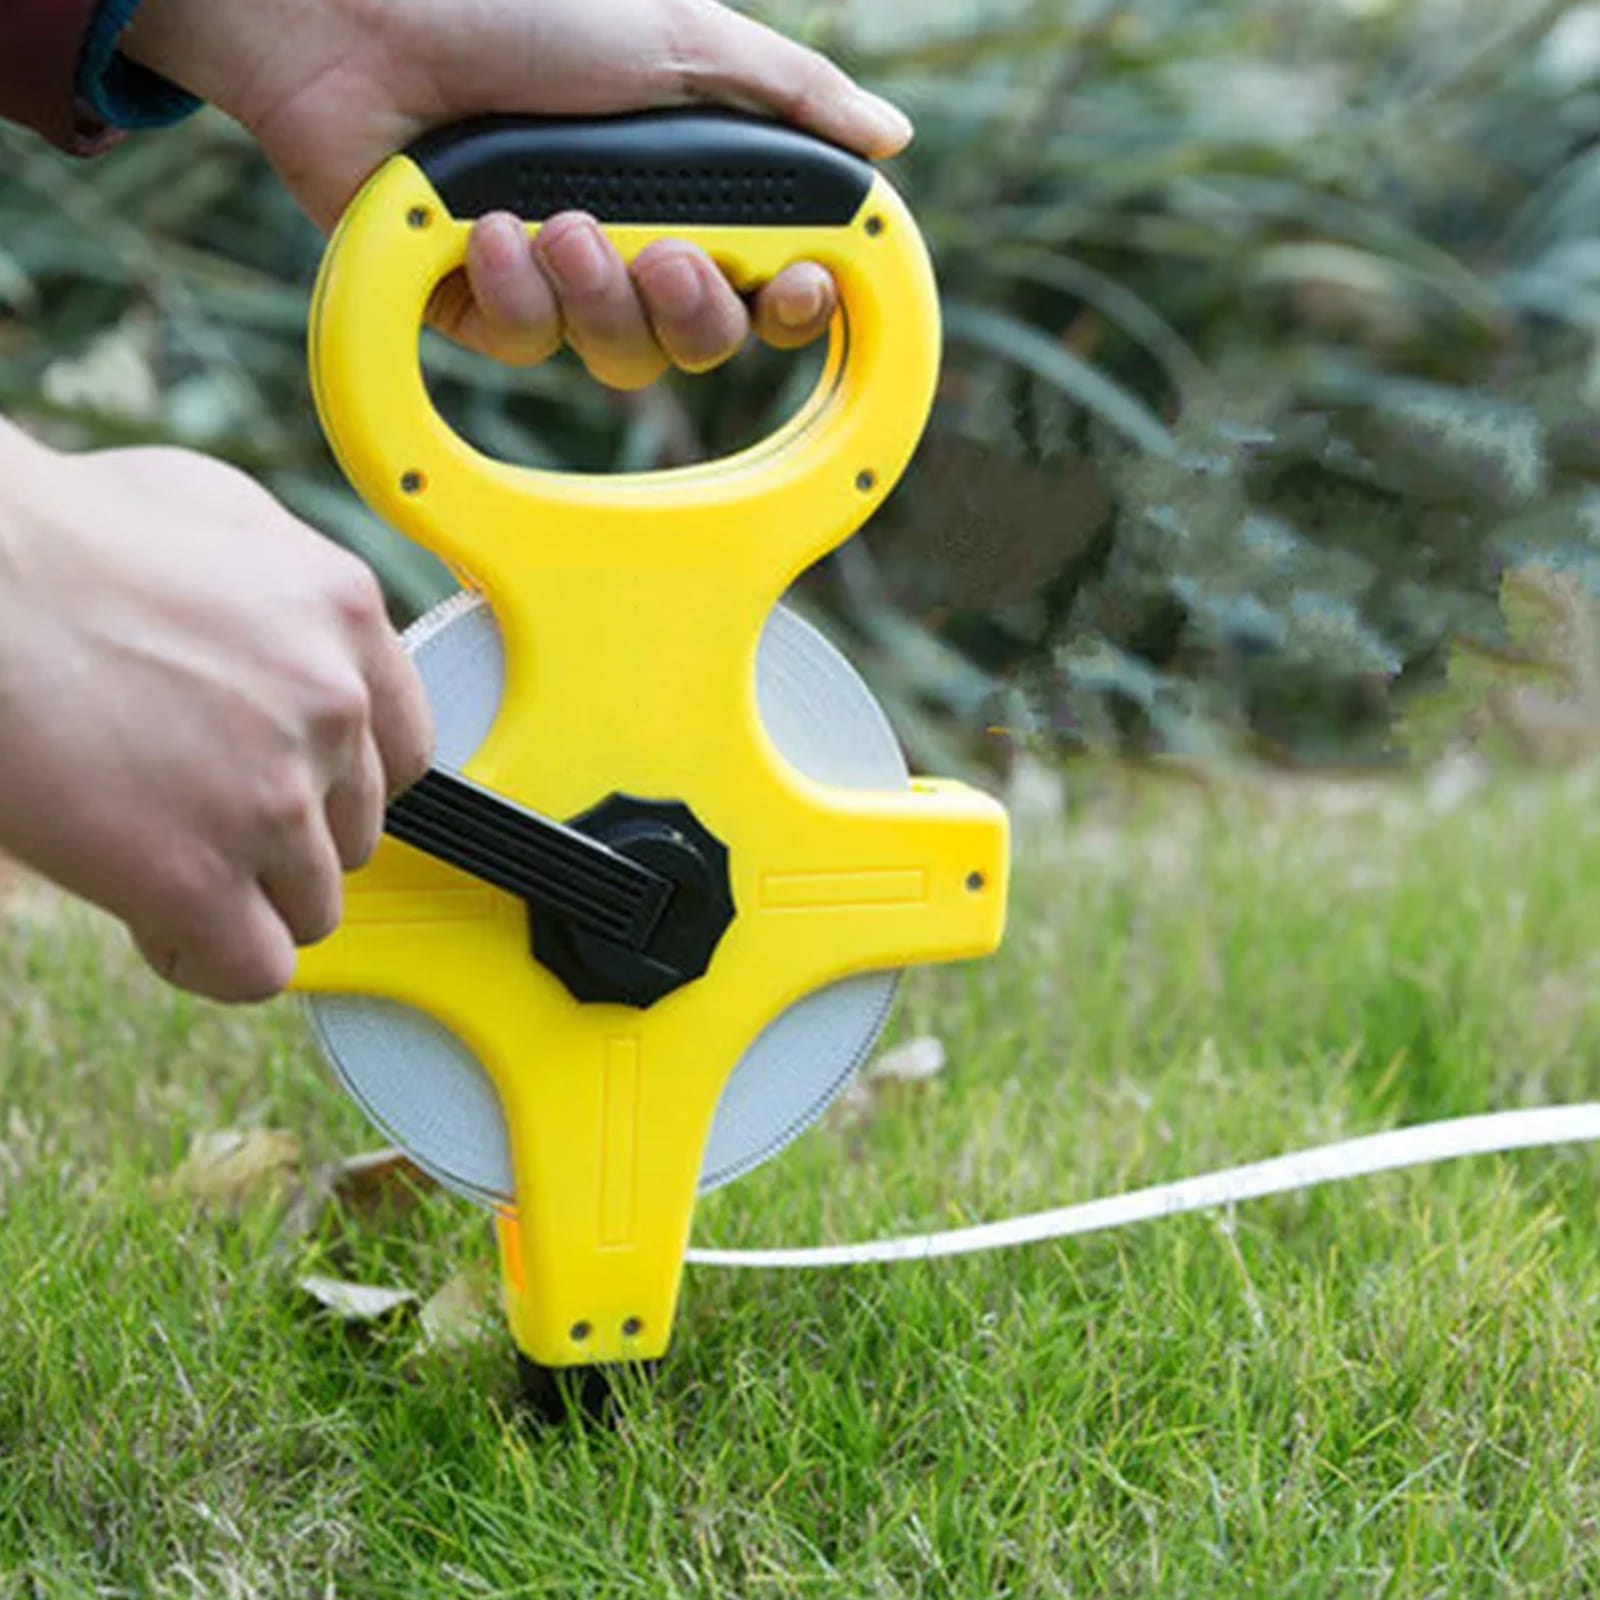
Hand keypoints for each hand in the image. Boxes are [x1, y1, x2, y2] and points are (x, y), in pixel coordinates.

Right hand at [0, 424, 432, 1001]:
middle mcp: (331, 703)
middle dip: (283, 838)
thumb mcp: (215, 514)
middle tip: (189, 809)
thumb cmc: (57, 535)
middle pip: (357, 833)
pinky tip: (156, 918)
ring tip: (158, 854)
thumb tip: (313, 646)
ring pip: (314, 906)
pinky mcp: (197, 873)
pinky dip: (211, 961)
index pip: (404, 751)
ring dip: (244, 897)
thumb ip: (291, 595)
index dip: (339, 784)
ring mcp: (273, 794)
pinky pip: (258, 968)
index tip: (285, 786)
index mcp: (345, 614)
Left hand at [124, 0, 914, 387]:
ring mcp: (557, 277)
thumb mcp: (678, 35)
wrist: (361, 17)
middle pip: (703, 342)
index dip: (792, 305)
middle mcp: (631, 240)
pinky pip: (531, 345)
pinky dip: (511, 288)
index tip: (795, 288)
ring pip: (622, 359)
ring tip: (551, 219)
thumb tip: (888, 141)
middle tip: (664, 252)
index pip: (766, 282)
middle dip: (691, 309)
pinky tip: (481, 227)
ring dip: (597, 296)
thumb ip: (789, 93)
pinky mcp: (481, 305)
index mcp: (686, 183)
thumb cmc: (517, 8)